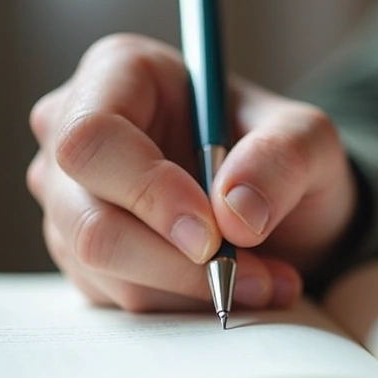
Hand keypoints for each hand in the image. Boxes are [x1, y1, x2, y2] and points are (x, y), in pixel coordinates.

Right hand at [27, 34, 355, 311]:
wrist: (277, 208)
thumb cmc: (280, 154)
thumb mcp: (309, 140)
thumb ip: (283, 159)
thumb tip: (235, 211)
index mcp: (118, 73)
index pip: (93, 137)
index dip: (147, 191)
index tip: (212, 234)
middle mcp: (72, 131)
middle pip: (87, 215)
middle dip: (175, 261)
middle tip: (255, 275)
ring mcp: (68, 198)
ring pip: (101, 266)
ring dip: (191, 288)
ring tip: (266, 281)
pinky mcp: (80, 255)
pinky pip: (117, 298)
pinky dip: (184, 304)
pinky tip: (236, 287)